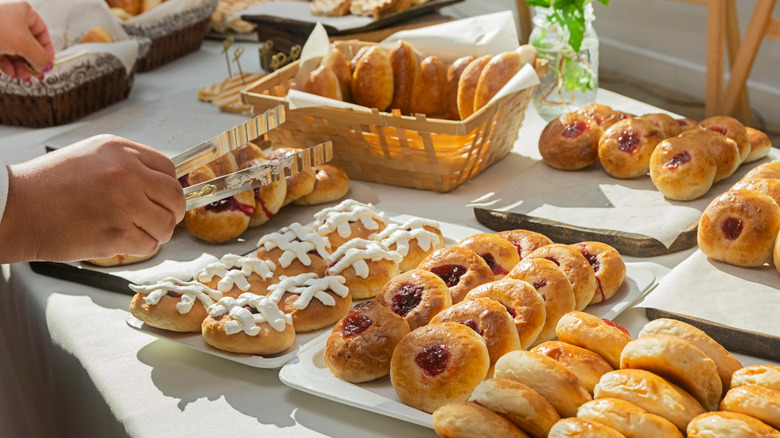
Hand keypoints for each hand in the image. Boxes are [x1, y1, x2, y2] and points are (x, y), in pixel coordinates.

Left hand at [0, 0, 54, 81]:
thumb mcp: (24, 44)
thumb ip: (40, 57)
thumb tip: (46, 66)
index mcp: (23, 11)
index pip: (42, 32)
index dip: (47, 51)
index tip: (48, 65)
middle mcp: (11, 18)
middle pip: (28, 44)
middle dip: (31, 62)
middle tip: (35, 75)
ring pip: (15, 50)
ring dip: (20, 66)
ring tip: (22, 77)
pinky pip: (2, 53)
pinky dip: (8, 65)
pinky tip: (11, 73)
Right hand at [0, 135, 185, 262]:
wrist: (13, 207)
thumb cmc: (45, 185)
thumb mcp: (90, 155)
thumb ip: (125, 164)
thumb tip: (156, 183)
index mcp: (121, 150)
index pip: (169, 169)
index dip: (169, 187)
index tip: (163, 198)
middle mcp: (127, 174)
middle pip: (174, 197)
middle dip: (171, 212)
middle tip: (160, 220)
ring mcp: (123, 204)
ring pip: (166, 224)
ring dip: (157, 233)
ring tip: (138, 232)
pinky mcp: (116, 233)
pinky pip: (149, 245)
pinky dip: (141, 247)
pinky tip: (123, 242)